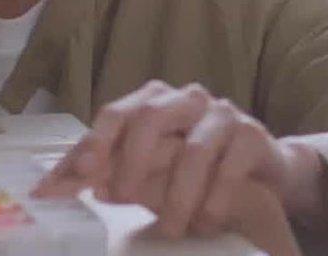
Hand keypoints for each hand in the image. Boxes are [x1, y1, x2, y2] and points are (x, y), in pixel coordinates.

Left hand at [32, 80, 326, 238]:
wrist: (260, 165)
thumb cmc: (194, 165)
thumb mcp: (151, 165)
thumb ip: (112, 168)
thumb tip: (66, 184)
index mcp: (153, 101)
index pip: (115, 114)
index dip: (92, 144)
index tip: (74, 177)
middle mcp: (186, 98)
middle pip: (150, 118)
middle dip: (131, 162)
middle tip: (121, 200)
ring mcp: (222, 114)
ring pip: (194, 149)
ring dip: (178, 195)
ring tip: (171, 230)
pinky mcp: (253, 135)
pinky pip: (231, 165)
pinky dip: (215, 198)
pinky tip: (206, 222)